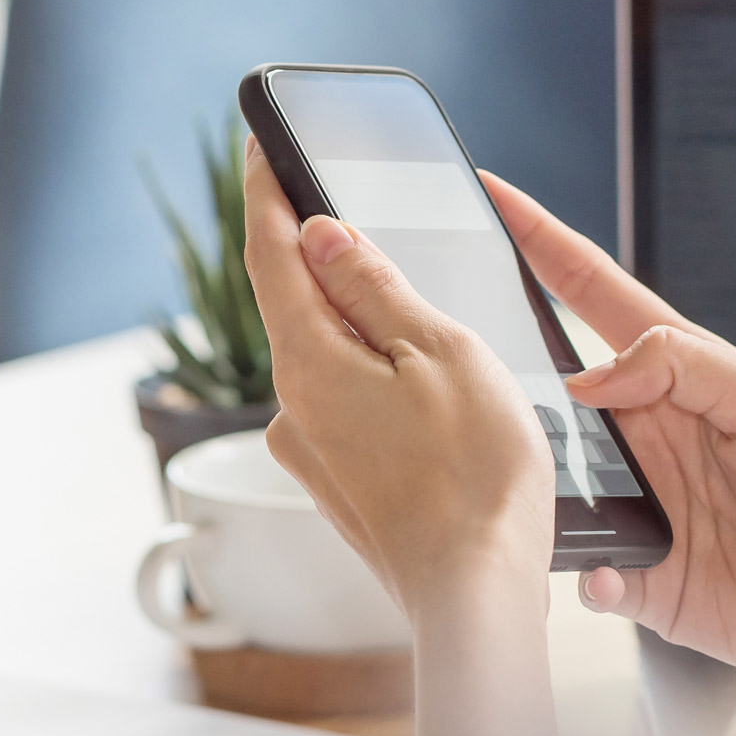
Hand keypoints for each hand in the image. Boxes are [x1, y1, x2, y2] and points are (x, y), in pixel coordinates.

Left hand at [244, 142, 561, 735]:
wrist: (476, 592)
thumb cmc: (476, 474)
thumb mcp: (440, 353)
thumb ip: (375, 289)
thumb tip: (320, 235)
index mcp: (311, 361)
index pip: (269, 253)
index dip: (264, 190)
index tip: (259, 142)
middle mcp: (294, 406)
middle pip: (293, 302)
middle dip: (313, 251)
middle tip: (339, 203)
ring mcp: (313, 449)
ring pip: (322, 354)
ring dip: (348, 314)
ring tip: (398, 294)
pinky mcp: (338, 481)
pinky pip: (340, 399)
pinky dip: (364, 367)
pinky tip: (410, 375)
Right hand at [481, 172, 735, 671]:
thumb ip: (685, 365)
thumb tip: (590, 376)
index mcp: (673, 375)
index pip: (591, 293)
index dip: (542, 242)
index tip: (495, 195)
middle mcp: (640, 432)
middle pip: (548, 386)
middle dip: (499, 367)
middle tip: (455, 350)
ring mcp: (633, 498)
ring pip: (548, 477)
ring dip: (531, 480)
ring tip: (522, 480)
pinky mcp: (635, 569)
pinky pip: (583, 567)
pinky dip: (585, 571)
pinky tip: (604, 571)